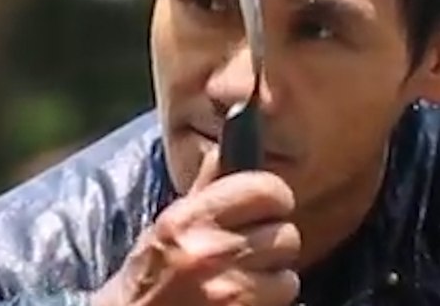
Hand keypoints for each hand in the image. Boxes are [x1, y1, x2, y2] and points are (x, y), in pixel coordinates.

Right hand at [91, 151, 300, 305]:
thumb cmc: (150, 278)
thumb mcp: (168, 227)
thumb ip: (204, 189)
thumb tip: (228, 149)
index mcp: (190, 219)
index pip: (266, 189)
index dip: (273, 198)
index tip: (267, 207)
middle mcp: (210, 253)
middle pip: (286, 234)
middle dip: (272, 245)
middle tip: (249, 253)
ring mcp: (228, 292)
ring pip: (288, 275)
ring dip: (272, 281)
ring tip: (242, 283)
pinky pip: (282, 302)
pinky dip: (268, 304)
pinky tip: (242, 303)